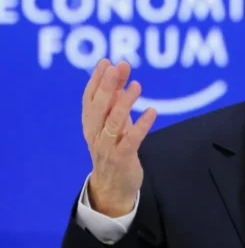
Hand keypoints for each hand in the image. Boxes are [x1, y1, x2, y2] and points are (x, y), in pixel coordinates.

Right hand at [81, 59, 156, 216]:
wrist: (113, 186)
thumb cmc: (114, 147)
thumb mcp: (114, 121)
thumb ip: (116, 97)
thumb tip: (120, 70)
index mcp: (90, 123)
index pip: (89, 98)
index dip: (96, 79)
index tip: (106, 61)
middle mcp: (95, 134)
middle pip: (98, 107)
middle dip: (106, 86)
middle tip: (117, 67)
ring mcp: (107, 147)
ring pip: (113, 122)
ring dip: (124, 102)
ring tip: (137, 85)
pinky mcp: (122, 158)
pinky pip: (131, 140)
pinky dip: (141, 125)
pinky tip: (152, 111)